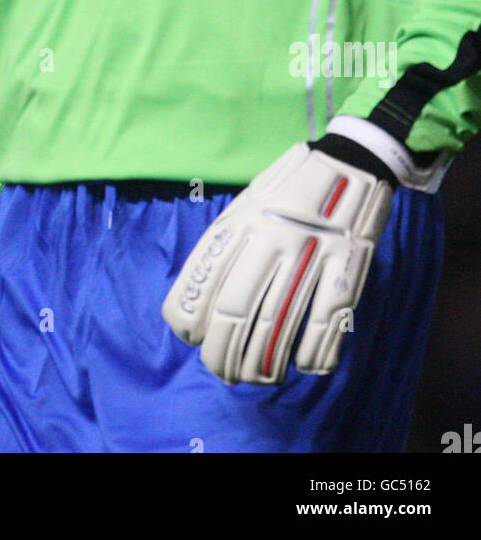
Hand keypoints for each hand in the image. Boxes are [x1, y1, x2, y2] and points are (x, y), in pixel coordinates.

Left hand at [161, 140, 395, 384]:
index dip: (191, 320)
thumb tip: (197, 304)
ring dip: (262, 364)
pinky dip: (311, 353)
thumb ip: (226, 247)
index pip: (202, 281)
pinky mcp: (347, 266)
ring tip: (256, 378)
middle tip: (222, 371)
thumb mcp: (247, 206)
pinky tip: (302, 364)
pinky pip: (326, 322)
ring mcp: (310, 252)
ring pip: (276, 323)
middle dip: (222, 354)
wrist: (350, 162)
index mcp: (241, 221)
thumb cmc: (290, 190)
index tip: (193, 338)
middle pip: (235, 310)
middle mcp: (270, 238)